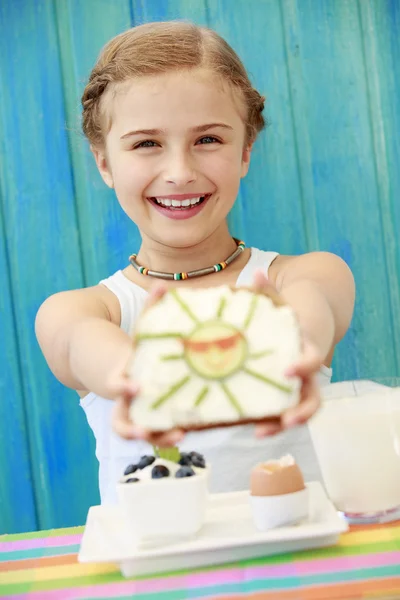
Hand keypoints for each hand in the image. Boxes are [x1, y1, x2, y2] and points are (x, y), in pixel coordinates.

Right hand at [111, 281, 184, 446]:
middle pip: (119, 421)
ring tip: (178, 437)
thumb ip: (150, 309)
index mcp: (120, 376)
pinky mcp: (151, 420)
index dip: (124, 386)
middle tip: (145, 430)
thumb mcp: (141, 329)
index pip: (118, 384)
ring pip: (138, 433)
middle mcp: (124, 401)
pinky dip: (169, 435)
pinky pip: (158, 433)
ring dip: (156, 439)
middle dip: (131, 428)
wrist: (113, 365)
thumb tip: (162, 285)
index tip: (136, 385)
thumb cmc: (135, 347)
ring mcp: (135, 414)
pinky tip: (188, 431)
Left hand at [252, 270, 322, 437]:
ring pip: (296, 413)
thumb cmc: (285, 315)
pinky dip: (265, 423)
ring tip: (260, 433)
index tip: (289, 369)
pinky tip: (245, 426)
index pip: (313, 359)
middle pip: (313, 399)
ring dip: (280, 426)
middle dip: (301, 412)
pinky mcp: (280, 397)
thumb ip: (269, 291)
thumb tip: (257, 274)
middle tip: (286, 421)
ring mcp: (296, 390)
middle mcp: (306, 374)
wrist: (297, 327)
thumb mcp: (279, 302)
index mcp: (307, 348)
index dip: (305, 365)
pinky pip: (276, 414)